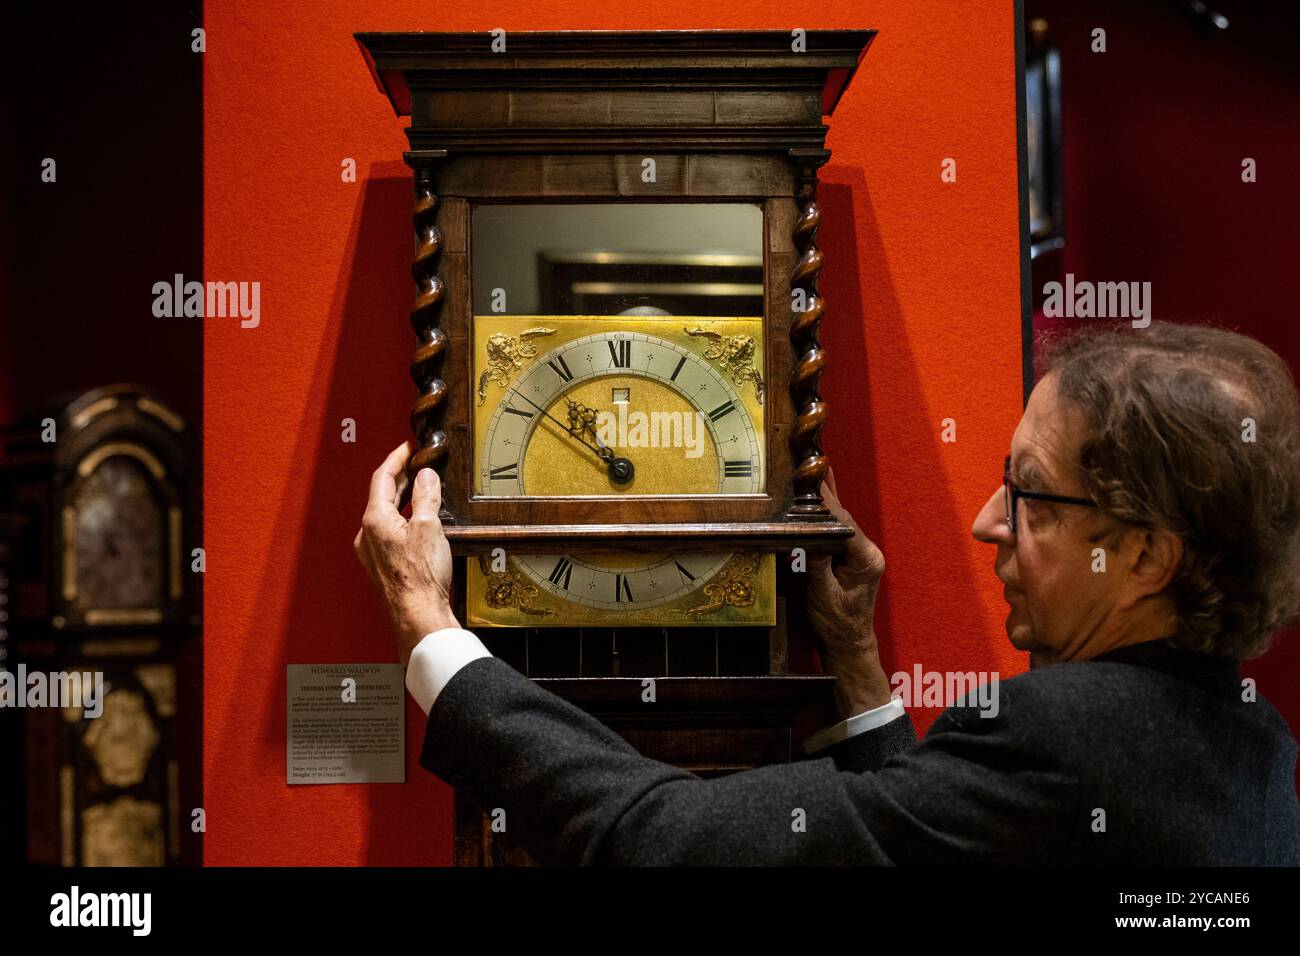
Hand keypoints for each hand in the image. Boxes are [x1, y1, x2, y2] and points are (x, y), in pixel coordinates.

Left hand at [354, 442, 460, 666]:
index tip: (408, 448)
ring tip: (422, 490)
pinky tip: (420, 524)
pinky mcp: (382, 566)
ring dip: (404, 500)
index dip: (396, 458)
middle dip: (401, 478)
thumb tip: (427, 476)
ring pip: (386, 515)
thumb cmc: (420, 578)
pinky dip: (404, 520)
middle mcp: (368, 534)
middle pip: (383, 496)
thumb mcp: (430, 527)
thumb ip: (427, 497)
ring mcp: (372, 552)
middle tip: (418, 465)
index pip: (382, 477)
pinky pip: (390, 533)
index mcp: (375, 519)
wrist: (417, 616)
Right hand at [806, 466, 892, 717]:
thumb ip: (816, 559)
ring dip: (825, 499)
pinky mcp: (852, 558)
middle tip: (811, 462)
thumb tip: (807, 529)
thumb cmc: (835, 625)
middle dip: (825, 492)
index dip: (825, 502)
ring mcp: (862, 555)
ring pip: (840, 521)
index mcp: (865, 559)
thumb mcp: (820, 593)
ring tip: (813, 469)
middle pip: (843, 517)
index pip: (842, 523)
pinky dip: (827, 514)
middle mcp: (868, 552)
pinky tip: (821, 494)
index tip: (810, 481)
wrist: (847, 646)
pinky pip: (838, 531)